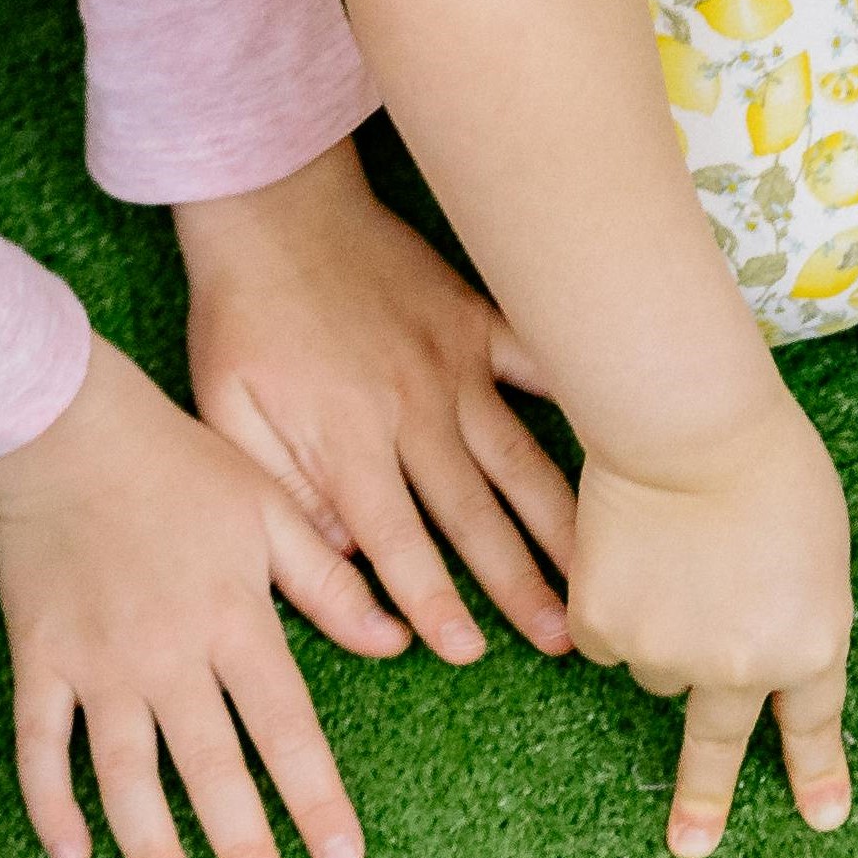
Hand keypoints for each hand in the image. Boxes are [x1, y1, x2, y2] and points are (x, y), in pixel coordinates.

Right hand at [0, 347, 376, 857]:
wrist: (63, 425)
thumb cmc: (178, 464)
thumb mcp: (271, 511)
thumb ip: (331, 586)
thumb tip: (399, 644)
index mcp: (235, 620)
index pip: (286, 727)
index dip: (314, 797)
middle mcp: (168, 654)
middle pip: (210, 770)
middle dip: (242, 848)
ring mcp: (97, 663)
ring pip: (126, 775)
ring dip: (153, 853)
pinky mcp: (38, 659)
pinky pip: (40, 743)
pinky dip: (50, 802)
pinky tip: (71, 857)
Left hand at [181, 145, 581, 675]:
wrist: (272, 205)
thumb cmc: (242, 318)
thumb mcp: (227, 412)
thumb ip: (283, 493)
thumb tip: (346, 559)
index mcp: (345, 439)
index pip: (395, 540)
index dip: (431, 601)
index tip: (467, 651)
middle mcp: (413, 409)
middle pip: (474, 514)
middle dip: (519, 584)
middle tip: (563, 641)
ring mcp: (455, 365)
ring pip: (519, 458)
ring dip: (562, 522)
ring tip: (601, 571)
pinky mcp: (477, 323)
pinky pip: (540, 364)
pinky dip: (584, 398)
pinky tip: (631, 439)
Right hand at [571, 405, 852, 857]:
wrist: (688, 428)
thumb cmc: (769, 465)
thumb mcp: (818, 549)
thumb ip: (795, 611)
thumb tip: (756, 651)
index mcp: (809, 646)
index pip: (813, 724)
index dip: (817, 773)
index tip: (823, 820)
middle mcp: (739, 669)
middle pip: (717, 743)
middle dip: (706, 801)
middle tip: (692, 847)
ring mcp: (666, 656)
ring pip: (657, 666)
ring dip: (662, 628)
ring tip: (674, 554)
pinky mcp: (605, 630)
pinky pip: (607, 637)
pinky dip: (614, 603)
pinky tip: (631, 551)